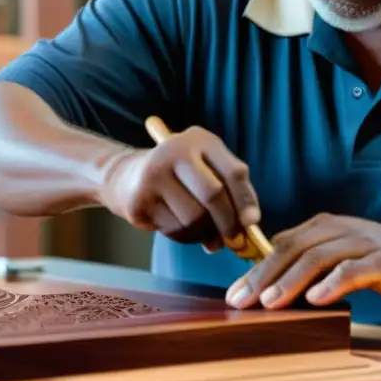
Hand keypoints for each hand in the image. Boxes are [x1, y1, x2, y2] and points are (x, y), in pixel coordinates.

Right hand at [100, 126, 258, 251]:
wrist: (128, 176)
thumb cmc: (180, 176)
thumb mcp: (206, 170)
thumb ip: (230, 192)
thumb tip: (249, 227)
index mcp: (199, 140)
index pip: (233, 171)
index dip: (246, 200)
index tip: (252, 223)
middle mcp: (175, 151)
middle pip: (213, 195)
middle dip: (228, 223)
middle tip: (233, 239)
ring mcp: (154, 174)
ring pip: (194, 218)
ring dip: (205, 234)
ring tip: (205, 234)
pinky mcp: (139, 199)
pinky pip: (175, 230)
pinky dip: (187, 238)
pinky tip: (183, 229)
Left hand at [225, 213, 380, 308]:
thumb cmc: (372, 255)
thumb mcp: (334, 250)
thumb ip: (305, 257)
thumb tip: (265, 274)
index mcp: (321, 226)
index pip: (281, 245)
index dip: (255, 268)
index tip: (234, 293)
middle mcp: (337, 229)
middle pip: (293, 249)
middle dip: (263, 275)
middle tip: (242, 301)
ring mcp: (359, 243)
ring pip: (318, 258)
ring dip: (291, 281)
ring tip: (270, 302)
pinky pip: (352, 270)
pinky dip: (332, 284)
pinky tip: (316, 299)